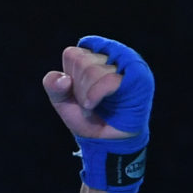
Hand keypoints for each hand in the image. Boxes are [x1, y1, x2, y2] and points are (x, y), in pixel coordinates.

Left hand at [45, 34, 152, 192]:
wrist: (106, 138)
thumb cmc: (87, 115)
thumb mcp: (62, 100)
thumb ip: (53, 85)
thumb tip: (64, 78)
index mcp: (95, 54)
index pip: (72, 54)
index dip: (69, 76)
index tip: (77, 90)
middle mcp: (114, 55)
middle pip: (82, 61)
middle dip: (79, 87)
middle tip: (89, 100)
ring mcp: (129, 64)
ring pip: (94, 70)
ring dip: (87, 94)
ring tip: (96, 104)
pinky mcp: (139, 78)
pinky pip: (109, 79)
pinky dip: (96, 94)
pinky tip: (93, 104)